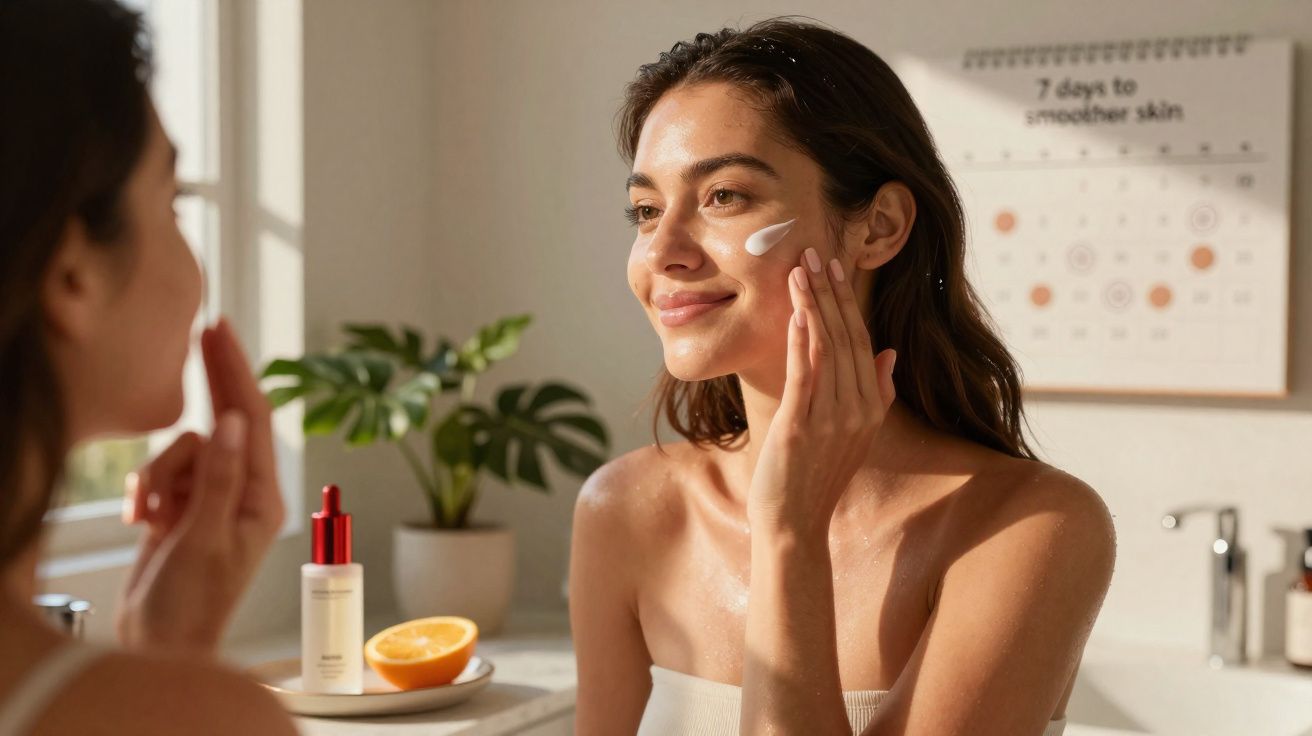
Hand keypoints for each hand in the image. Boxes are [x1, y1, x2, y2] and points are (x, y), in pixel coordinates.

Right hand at [117, 318, 284, 654]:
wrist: (160, 642)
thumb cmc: (191, 603)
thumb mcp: (205, 538)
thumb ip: (216, 478)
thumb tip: (230, 422)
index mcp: (260, 497)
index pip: (252, 420)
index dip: (237, 372)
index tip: (220, 332)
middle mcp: (241, 490)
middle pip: (228, 418)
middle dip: (215, 379)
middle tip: (203, 331)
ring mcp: (210, 497)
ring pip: (182, 448)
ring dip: (159, 475)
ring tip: (153, 516)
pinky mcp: (181, 506)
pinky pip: (160, 473)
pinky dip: (146, 490)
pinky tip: (141, 523)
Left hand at [747, 248, 896, 537]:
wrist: (795, 524)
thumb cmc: (816, 478)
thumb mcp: (855, 435)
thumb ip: (876, 393)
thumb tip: (887, 353)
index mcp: (872, 407)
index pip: (863, 342)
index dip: (848, 302)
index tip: (836, 268)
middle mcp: (859, 410)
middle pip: (848, 337)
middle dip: (831, 292)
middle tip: (816, 252)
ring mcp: (833, 418)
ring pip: (827, 348)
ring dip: (814, 305)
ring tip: (800, 270)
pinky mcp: (802, 426)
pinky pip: (805, 374)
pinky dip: (802, 341)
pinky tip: (797, 312)